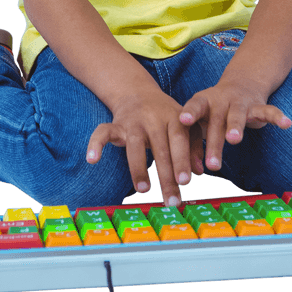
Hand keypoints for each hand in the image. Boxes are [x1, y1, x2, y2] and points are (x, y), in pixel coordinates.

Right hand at [85, 90, 205, 204]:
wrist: (138, 92)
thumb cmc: (166, 114)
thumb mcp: (185, 124)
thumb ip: (193, 145)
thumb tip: (200, 171)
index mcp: (173, 117)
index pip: (179, 139)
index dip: (182, 160)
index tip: (185, 182)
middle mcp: (153, 118)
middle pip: (160, 148)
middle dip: (165, 175)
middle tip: (171, 200)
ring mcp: (133, 121)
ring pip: (135, 146)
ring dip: (139, 169)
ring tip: (144, 190)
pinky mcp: (115, 124)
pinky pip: (103, 132)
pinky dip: (95, 144)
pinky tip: (91, 159)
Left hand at [178, 79, 291, 170]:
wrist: (241, 83)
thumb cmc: (214, 109)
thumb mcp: (202, 117)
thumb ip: (196, 139)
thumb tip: (190, 168)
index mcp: (204, 101)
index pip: (195, 106)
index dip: (189, 113)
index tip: (183, 120)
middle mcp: (221, 101)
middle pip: (216, 122)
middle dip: (214, 143)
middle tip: (211, 165)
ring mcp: (240, 103)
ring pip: (237, 115)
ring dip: (235, 127)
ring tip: (234, 140)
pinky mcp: (257, 106)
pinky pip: (268, 111)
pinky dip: (277, 117)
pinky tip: (286, 124)